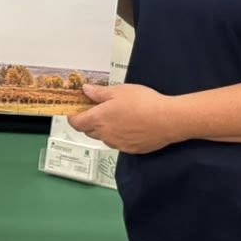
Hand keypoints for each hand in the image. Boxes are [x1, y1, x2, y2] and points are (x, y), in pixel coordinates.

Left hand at [67, 83, 181, 154]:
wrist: (168, 120)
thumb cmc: (144, 103)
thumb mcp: (119, 91)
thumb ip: (99, 93)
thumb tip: (86, 90)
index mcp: (98, 119)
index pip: (76, 123)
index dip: (73, 116)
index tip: (75, 110)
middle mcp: (105, 134)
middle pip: (88, 131)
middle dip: (89, 121)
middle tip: (98, 109)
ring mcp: (117, 144)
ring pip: (104, 137)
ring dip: (104, 128)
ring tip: (118, 116)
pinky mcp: (130, 149)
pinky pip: (118, 143)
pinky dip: (119, 135)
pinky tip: (130, 125)